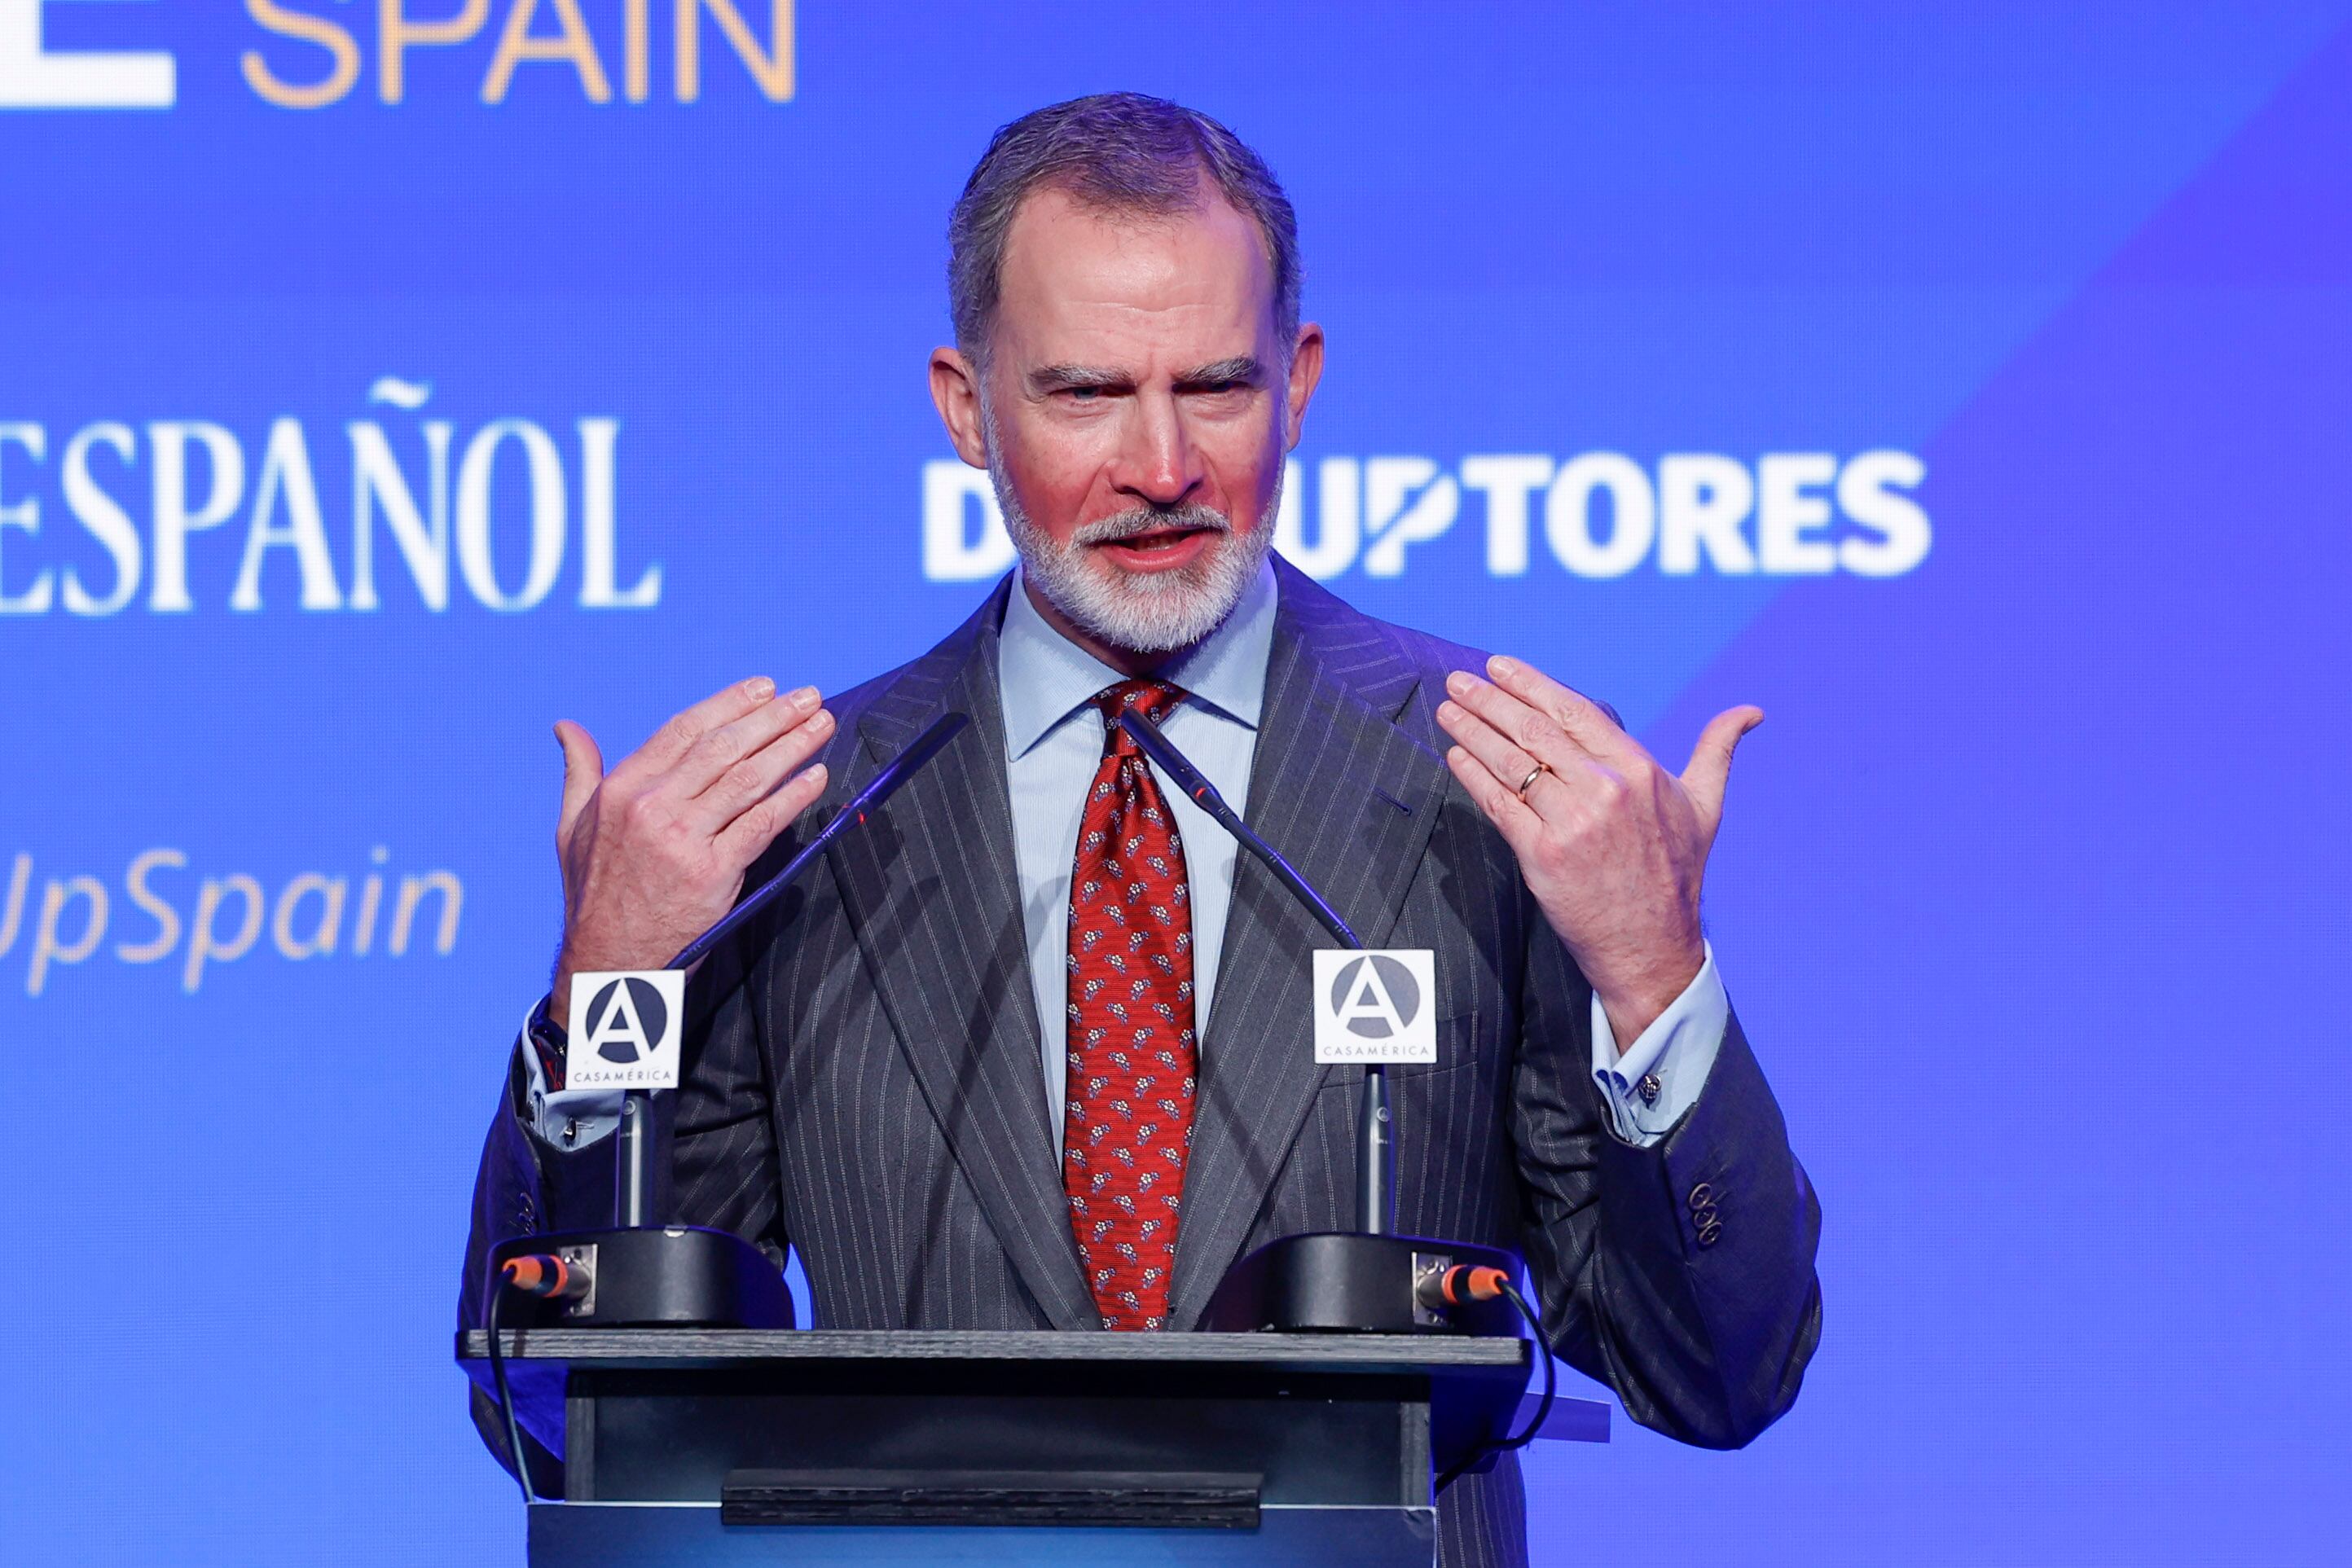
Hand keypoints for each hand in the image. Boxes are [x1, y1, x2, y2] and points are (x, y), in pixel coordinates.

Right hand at [549, 677, 834, 1023]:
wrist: (608, 963)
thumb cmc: (594, 894)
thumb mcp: (571, 827)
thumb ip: (579, 772)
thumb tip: (566, 727)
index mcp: (622, 790)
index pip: (685, 730)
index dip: (730, 704)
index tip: (765, 688)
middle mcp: (651, 808)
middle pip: (724, 748)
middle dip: (773, 717)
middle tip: (810, 697)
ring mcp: (683, 840)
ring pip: (748, 779)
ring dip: (792, 747)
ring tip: (822, 726)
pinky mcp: (712, 873)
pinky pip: (762, 824)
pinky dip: (794, 797)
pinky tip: (817, 778)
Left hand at [1435, 655, 1759, 1050]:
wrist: (1652, 948)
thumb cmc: (1676, 874)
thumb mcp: (1705, 806)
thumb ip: (1717, 751)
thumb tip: (1751, 711)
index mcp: (1640, 772)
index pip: (1575, 712)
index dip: (1532, 684)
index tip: (1500, 666)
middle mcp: (1606, 791)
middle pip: (1536, 731)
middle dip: (1490, 700)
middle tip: (1459, 680)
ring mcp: (1573, 824)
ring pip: (1512, 763)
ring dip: (1472, 731)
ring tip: (1447, 709)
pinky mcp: (1544, 857)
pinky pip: (1500, 805)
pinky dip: (1473, 776)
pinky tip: (1455, 755)